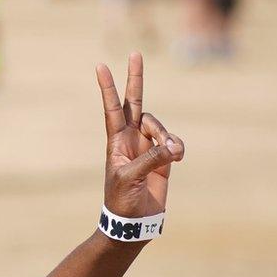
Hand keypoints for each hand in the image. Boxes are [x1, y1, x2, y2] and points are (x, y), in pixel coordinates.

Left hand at [96, 53, 184, 218]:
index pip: (112, 108)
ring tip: (170, 153)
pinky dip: (176, 147)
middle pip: (135, 102)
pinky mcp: (164, 159)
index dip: (108, 88)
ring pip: (159, 126)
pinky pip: (173, 143)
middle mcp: (130, 139)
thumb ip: (152, 159)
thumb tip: (174, 146)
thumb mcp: (130, 177)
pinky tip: (176, 157)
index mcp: (115, 141)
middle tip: (135, 54)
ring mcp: (147, 147)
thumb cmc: (121, 200)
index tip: (100, 65)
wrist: (133, 222)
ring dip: (166, 135)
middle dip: (135, 79)